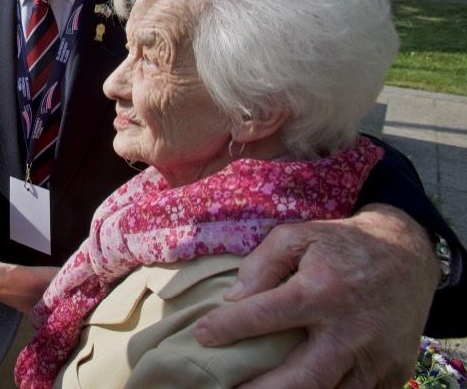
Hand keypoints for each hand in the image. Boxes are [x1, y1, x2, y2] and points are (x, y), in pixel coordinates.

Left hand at [193, 205, 436, 387]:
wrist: (409, 254)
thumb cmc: (343, 245)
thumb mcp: (299, 235)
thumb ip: (263, 263)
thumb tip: (234, 298)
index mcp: (322, 291)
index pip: (265, 315)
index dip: (228, 328)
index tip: (201, 336)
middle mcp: (350, 329)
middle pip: (302, 376)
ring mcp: (376, 356)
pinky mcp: (394, 370)